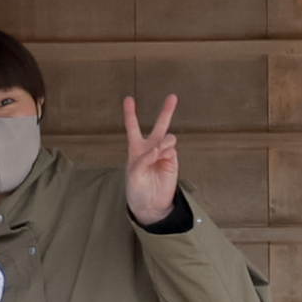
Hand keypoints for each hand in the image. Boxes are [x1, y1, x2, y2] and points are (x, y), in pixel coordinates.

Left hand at [120, 92, 181, 225]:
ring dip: (163, 142)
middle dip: (166, 111)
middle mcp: (151, 148)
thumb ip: (143, 159)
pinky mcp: (172, 161)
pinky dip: (167, 151)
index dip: (130, 113)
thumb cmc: (137, 189)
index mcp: (136, 149)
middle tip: (172, 96)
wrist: (150, 205)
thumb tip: (158, 148)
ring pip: (167, 137)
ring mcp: (163, 154)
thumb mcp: (133, 174)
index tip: (128, 98)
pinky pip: (171, 149)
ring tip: (159, 152)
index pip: (133, 128)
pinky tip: (162, 157)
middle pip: (159, 126)